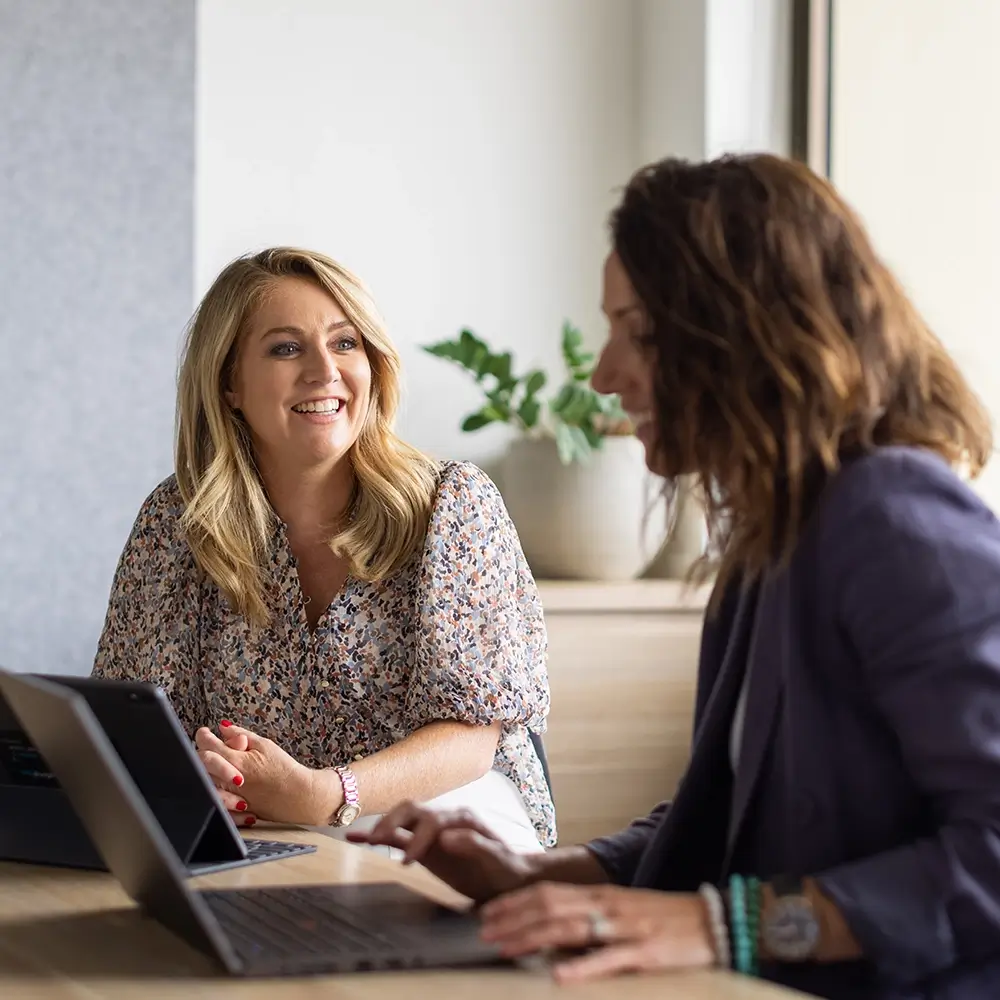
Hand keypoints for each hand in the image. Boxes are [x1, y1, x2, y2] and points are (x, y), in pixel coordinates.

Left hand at [194, 723, 321, 825]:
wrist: (297, 796)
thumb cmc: (284, 770)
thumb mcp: (265, 745)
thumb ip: (241, 735)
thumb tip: (224, 728)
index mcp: (236, 760)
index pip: (208, 744)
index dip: (204, 735)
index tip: (207, 732)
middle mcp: (227, 779)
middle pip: (201, 762)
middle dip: (204, 750)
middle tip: (212, 745)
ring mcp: (228, 796)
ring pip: (203, 780)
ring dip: (208, 769)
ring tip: (221, 764)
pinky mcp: (231, 809)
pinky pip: (212, 800)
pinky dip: (214, 790)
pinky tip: (224, 782)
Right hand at [346, 800, 536, 902]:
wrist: (512, 878)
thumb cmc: (508, 868)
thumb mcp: (498, 859)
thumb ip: (476, 845)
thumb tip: (447, 837)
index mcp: (462, 819)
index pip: (432, 820)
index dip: (418, 839)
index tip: (408, 861)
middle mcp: (444, 820)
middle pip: (412, 810)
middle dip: (392, 822)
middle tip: (377, 840)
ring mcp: (432, 833)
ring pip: (401, 820)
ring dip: (382, 827)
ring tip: (363, 839)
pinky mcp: (424, 847)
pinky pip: (397, 839)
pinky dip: (377, 837)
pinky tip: (357, 839)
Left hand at [479, 883, 715, 983]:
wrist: (713, 921)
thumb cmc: (664, 920)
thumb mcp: (622, 912)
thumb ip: (590, 918)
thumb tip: (552, 933)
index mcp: (600, 895)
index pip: (548, 892)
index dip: (515, 903)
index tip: (487, 914)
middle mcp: (607, 905)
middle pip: (550, 906)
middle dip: (513, 918)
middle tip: (484, 932)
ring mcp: (624, 928)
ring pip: (570, 927)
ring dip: (533, 937)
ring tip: (506, 947)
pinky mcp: (644, 953)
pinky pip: (608, 959)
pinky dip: (582, 967)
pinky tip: (560, 976)